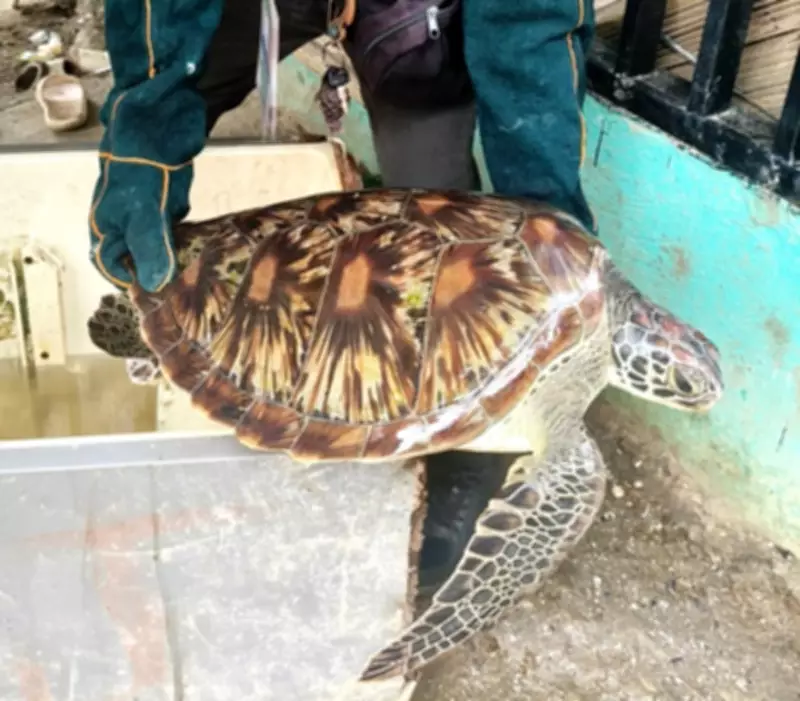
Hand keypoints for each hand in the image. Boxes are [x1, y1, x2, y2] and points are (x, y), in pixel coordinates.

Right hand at [89, 157, 188, 291]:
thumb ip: (148, 249)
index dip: (129, 280)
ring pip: (157, 249)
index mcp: (106, 229)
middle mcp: (123, 226)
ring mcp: (145, 218)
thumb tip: (152, 285)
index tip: (154, 292)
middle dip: (155, 273)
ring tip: (194, 274)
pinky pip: (173, 234)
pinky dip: (184, 243)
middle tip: (180, 288)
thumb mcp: (143, 215)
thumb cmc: (139, 174)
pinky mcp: (165, 210)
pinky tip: (200, 251)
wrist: (158, 135)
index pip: (110, 266)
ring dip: (172, 259)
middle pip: (135, 260)